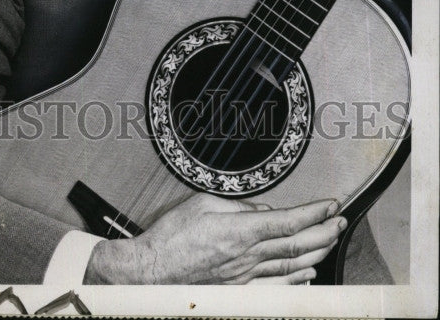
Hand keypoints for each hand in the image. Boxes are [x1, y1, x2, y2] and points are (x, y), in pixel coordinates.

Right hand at [84, 193, 344, 284]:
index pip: (288, 220)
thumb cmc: (172, 234)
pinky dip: (297, 279)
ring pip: (292, 266)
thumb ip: (238, 207)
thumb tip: (264, 211)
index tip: (331, 204)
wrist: (153, 271)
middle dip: (324, 232)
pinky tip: (309, 273)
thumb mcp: (202, 203)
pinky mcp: (239, 290)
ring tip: (332, 242)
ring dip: (317, 253)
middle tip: (341, 221)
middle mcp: (249, 256)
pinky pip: (277, 285)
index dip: (314, 213)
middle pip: (297, 245)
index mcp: (241, 230)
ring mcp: (246, 277)